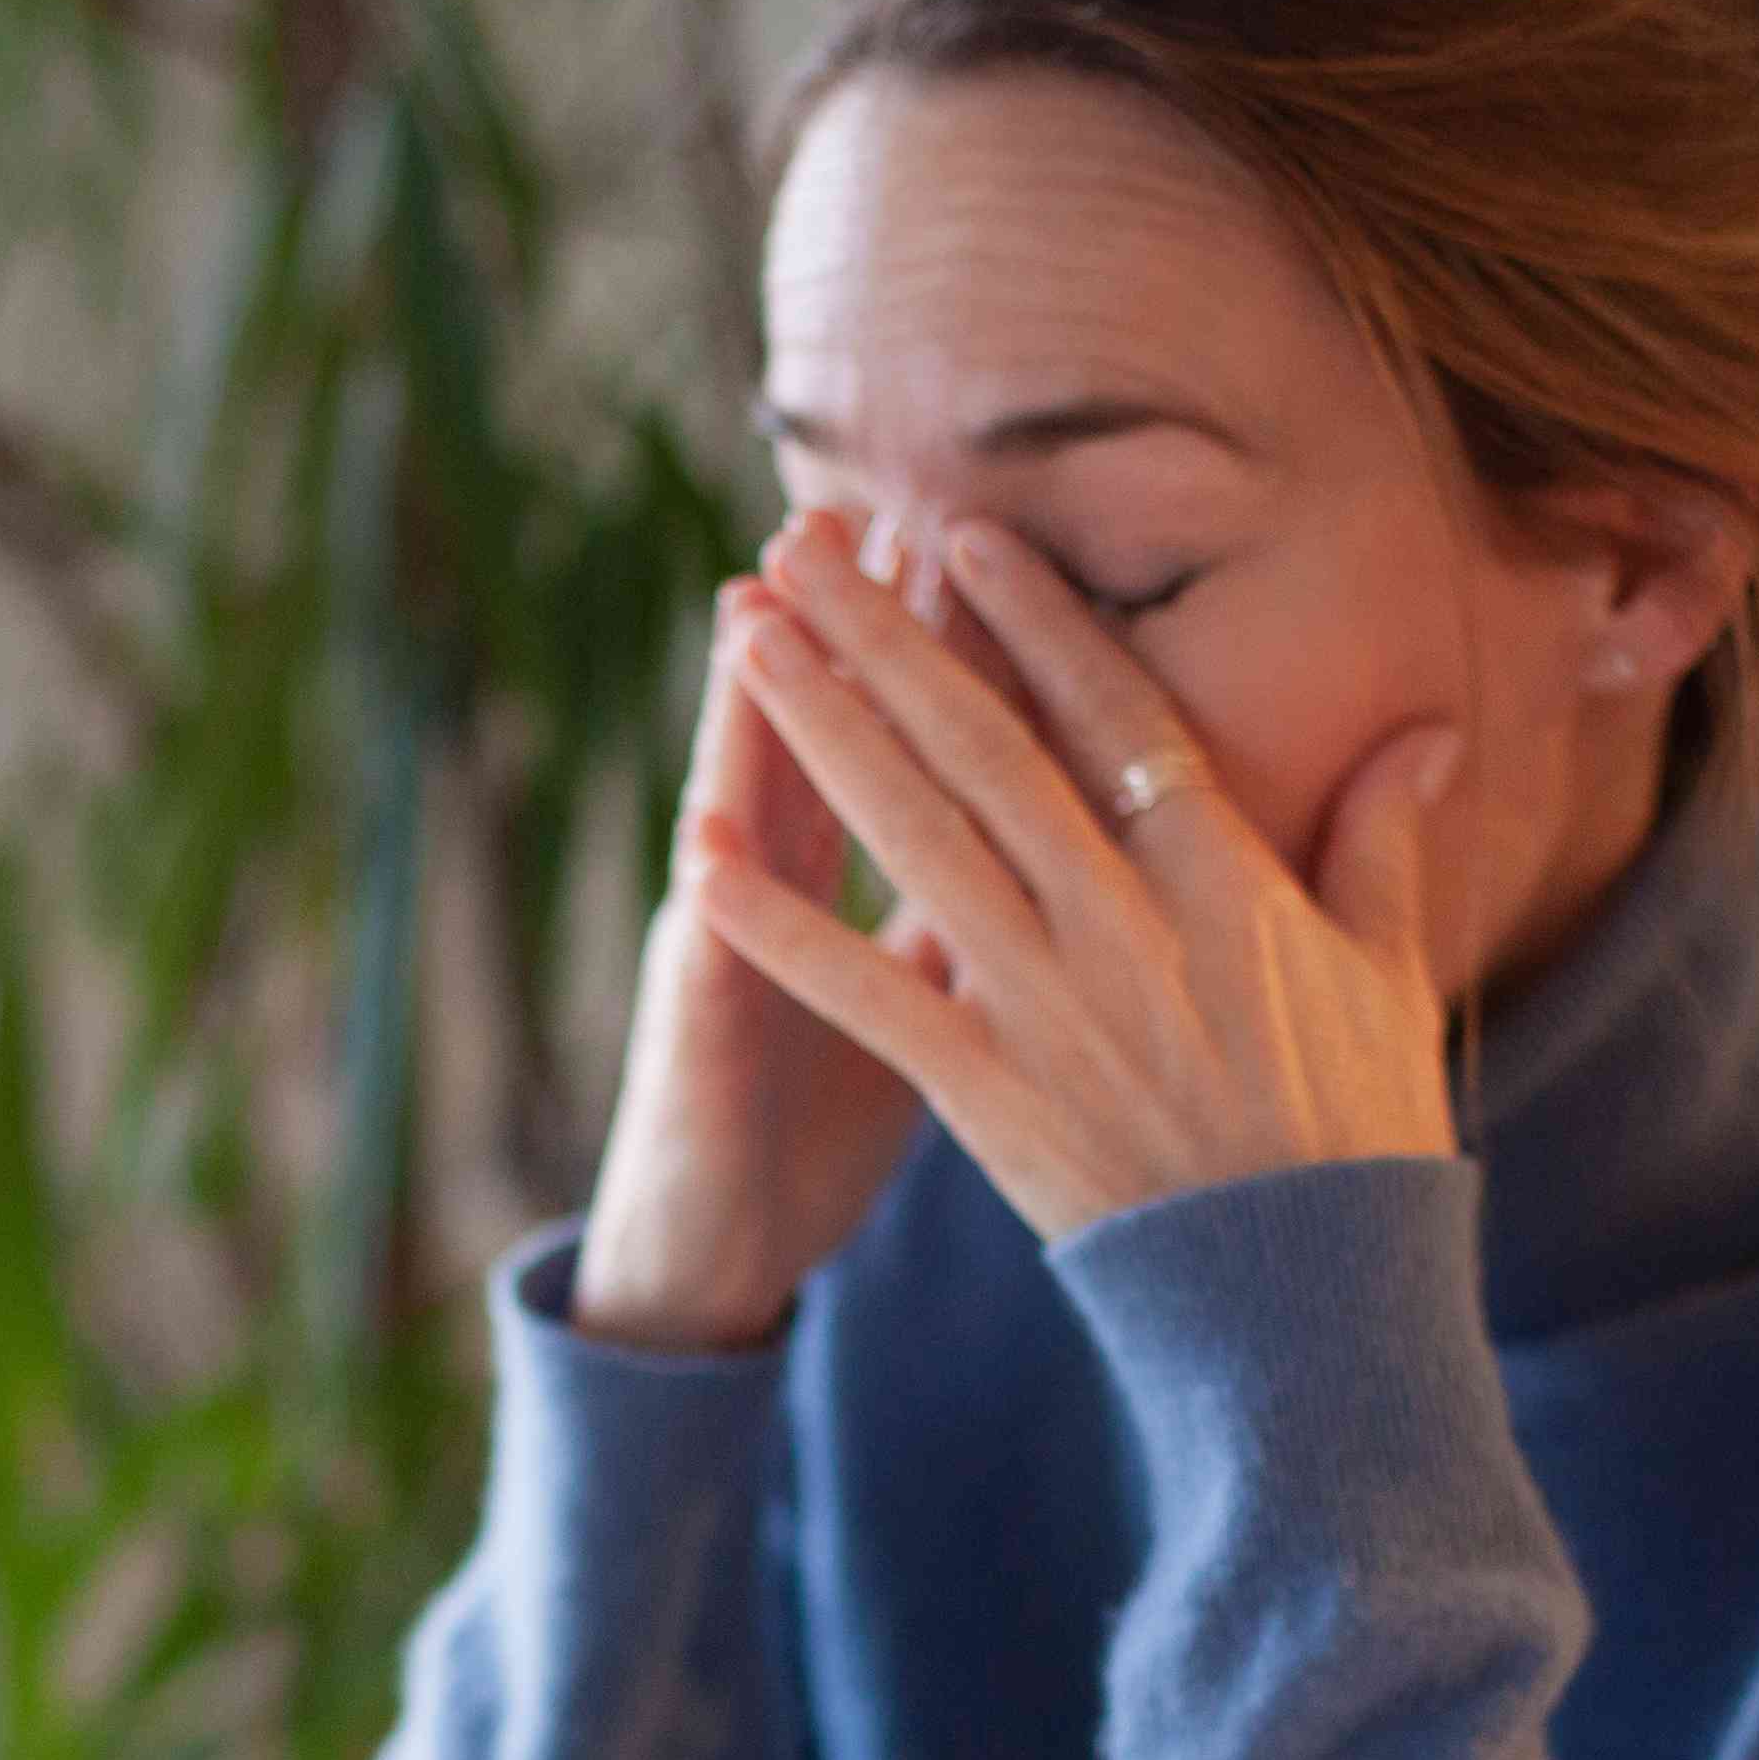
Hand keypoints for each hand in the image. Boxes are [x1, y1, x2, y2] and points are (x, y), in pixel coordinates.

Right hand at [571, 567, 933, 1351]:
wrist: (715, 1249)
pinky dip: (709, 915)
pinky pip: (707, 980)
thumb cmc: (811, 1122)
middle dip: (841, 634)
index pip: (905, 743)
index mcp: (846, 884)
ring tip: (750, 611)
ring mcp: (727, 965)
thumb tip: (1059, 827)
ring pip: (737, 823)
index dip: (935, 647)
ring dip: (740, 723)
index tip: (971, 537)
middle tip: (863, 510)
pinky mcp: (698, 1054)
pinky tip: (699, 843)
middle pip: (817, 743)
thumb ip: (973, 907)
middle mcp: (776, 899)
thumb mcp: (918, 1003)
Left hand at [686, 512, 1462, 1245]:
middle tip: (801, 549)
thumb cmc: (1356, 1129)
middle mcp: (1127, 923)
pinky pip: (865, 997)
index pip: (1114, 714)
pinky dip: (781, 931)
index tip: (962, 532)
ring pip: (915, 839)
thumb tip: (1435, 727)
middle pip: (985, 749)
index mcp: (1222, 879)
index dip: (1034, 618)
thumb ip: (1385, 837)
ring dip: (820, 732)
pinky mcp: (990, 1095)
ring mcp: (1052, 1007)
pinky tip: (704, 860)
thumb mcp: (1388, 969)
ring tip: (747, 639)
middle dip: (886, 640)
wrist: (1308, 1293)